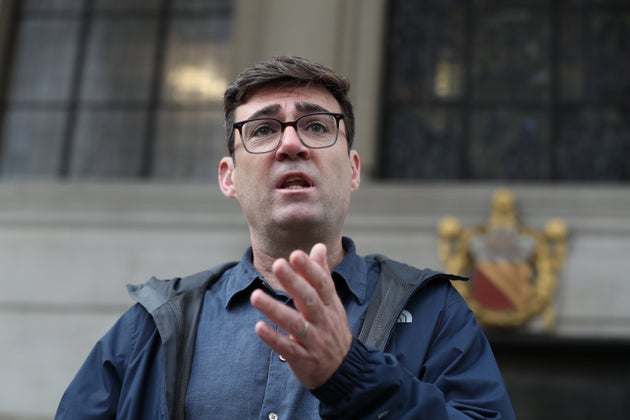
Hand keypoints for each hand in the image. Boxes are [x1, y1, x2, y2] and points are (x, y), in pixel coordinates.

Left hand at [250, 243, 352, 388]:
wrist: (344, 371)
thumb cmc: (332, 330)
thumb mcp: (332, 302)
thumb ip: (322, 275)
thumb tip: (318, 247)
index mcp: (330, 305)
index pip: (322, 284)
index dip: (310, 269)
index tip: (296, 254)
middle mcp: (324, 320)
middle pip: (309, 299)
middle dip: (294, 282)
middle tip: (278, 264)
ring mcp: (314, 340)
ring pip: (295, 324)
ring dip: (275, 310)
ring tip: (256, 296)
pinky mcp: (303, 358)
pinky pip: (288, 348)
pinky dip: (274, 338)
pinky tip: (259, 327)